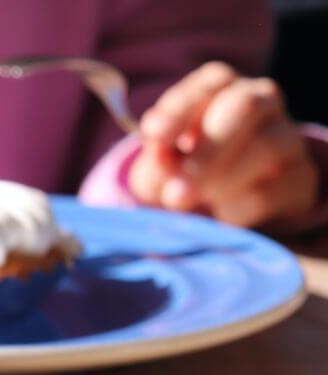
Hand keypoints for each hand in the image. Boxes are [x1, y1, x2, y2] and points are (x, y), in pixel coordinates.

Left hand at [129, 62, 318, 228]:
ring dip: (222, 180)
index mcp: (223, 87)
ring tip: (191, 202)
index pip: (212, 81)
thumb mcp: (162, 163)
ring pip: (266, 147)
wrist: (222, 208)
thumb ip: (158, 157)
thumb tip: (162, 153)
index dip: (182, 107)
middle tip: (177, 190)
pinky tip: (219, 214)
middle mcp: (262, 100)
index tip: (155, 135)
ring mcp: (287, 136)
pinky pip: (274, 189)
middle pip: (246, 107)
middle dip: (208, 149)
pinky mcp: (300, 176)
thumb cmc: (184, 171)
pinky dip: (239, 206)